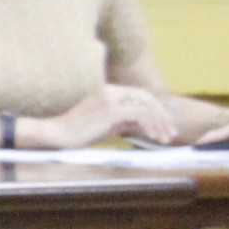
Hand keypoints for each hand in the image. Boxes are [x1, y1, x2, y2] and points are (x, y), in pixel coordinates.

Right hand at [45, 83, 177, 147]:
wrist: (58, 134)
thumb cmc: (79, 132)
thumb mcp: (107, 124)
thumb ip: (125, 121)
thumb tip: (145, 124)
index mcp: (109, 91)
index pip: (141, 95)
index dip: (157, 110)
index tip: (165, 126)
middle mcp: (110, 90)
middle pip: (147, 98)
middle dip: (163, 116)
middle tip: (171, 133)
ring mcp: (110, 98)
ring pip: (146, 105)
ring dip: (159, 122)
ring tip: (164, 138)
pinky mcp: (110, 109)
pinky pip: (139, 113)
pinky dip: (149, 124)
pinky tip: (152, 135)